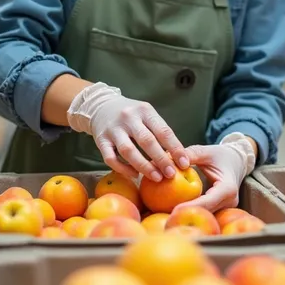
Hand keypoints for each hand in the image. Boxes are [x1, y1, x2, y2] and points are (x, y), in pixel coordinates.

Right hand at [67, 82, 187, 181]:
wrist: (100, 106)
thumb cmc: (131, 114)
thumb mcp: (146, 114)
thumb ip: (158, 130)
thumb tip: (177, 156)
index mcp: (144, 110)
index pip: (163, 130)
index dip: (175, 148)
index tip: (184, 163)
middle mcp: (128, 118)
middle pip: (147, 141)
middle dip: (161, 159)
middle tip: (171, 174)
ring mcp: (113, 129)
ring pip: (128, 151)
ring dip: (143, 166)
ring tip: (156, 178)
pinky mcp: (100, 140)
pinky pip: (110, 158)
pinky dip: (123, 169)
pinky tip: (134, 175)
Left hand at [173, 133, 256, 212]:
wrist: (236, 161)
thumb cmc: (221, 155)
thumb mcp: (207, 152)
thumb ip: (191, 154)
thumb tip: (169, 157)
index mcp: (227, 188)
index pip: (207, 202)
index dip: (191, 207)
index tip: (174, 210)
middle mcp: (229, 202)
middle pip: (205, 212)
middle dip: (186, 213)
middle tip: (167, 216)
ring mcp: (226, 207)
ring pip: (205, 214)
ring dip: (188, 213)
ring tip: (169, 215)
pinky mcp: (220, 209)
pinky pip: (205, 212)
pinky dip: (192, 210)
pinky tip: (176, 210)